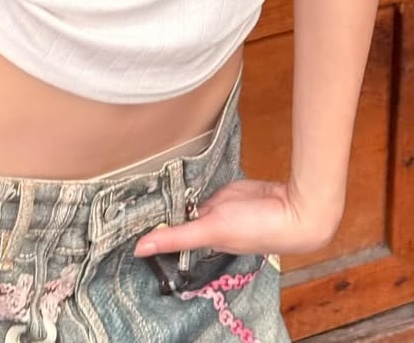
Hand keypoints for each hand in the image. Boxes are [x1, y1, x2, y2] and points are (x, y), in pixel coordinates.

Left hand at [134, 179, 340, 259]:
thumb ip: (176, 237)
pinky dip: (191, 177)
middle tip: (124, 187)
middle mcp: (205, 223)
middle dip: (155, 204)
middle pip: (174, 213)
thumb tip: (138, 250)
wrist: (295, 209)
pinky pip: (203, 181)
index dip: (145, 224)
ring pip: (187, 196)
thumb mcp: (211, 229)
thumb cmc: (256, 228)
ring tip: (141, 172)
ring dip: (172, 188)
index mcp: (201, 239)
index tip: (117, 215)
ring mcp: (217, 204)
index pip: (167, 233)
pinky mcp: (227, 187)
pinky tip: (174, 164)